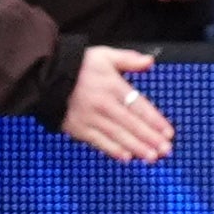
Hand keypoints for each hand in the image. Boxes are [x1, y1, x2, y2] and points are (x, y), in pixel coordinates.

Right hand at [60, 46, 175, 162]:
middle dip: (150, 138)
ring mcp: (89, 118)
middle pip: (130, 124)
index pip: (138, 106)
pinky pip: (98, 141)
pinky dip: (112, 150)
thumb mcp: (104, 55)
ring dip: (136, 147)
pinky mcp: (77, 128)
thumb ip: (128, 59)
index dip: (154, 120)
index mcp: (111, 86)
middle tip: (166, 150)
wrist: (45, 77)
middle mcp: (102, 104)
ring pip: (117, 135)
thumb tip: (150, 62)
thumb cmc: (78, 66)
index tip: (168, 132)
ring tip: (152, 157)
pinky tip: (126, 157)